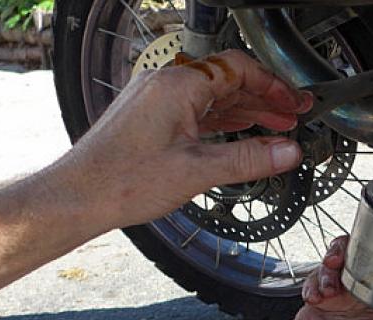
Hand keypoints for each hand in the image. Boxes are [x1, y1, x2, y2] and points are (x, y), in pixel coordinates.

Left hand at [54, 49, 312, 229]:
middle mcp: (165, 85)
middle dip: (264, 98)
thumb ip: (249, 159)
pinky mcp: (150, 118)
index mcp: (178, 86)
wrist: (78, 196)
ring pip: (213, 96)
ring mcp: (156, 100)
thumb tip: (288, 151)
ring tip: (276, 125)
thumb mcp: (198, 171)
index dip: (273, 85)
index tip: (295, 102)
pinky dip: (223, 119)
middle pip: (227, 80)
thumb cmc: (123, 181)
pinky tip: (240, 130)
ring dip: (246, 110)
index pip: (238, 69)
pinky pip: (196, 109)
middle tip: (294, 114)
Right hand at [231, 235, 372, 319]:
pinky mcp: (322, 299)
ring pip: (342, 262)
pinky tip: (316, 296)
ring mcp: (344, 299)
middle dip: (356, 253)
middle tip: (345, 259)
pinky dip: (315, 281)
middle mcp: (369, 302)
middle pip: (368, 259)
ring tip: (329, 283)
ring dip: (332, 266)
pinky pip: (320, 275)